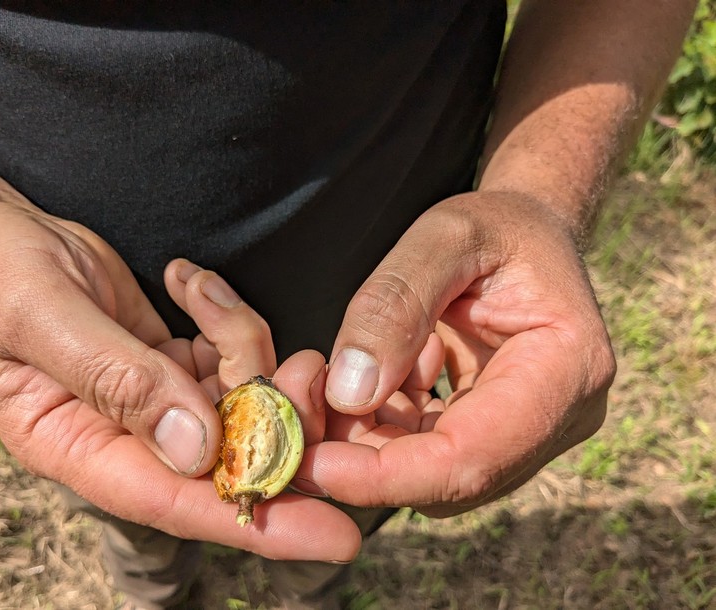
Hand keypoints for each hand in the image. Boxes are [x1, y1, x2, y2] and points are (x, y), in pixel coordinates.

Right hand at [0, 201, 359, 559]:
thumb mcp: (41, 317)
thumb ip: (117, 380)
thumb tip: (198, 450)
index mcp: (76, 447)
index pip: (174, 500)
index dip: (255, 517)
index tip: (333, 533)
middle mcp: (122, 436)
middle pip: (225, 453)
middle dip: (276, 413)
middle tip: (306, 370)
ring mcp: (154, 400)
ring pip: (238, 397)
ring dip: (248, 348)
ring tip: (205, 291)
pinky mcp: (172, 364)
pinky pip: (229, 356)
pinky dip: (226, 319)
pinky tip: (189, 282)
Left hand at [300, 191, 615, 515]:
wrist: (528, 234)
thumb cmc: (496, 225)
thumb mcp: (443, 237)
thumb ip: (395, 305)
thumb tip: (349, 393)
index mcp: (568, 367)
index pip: (472, 457)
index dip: (387, 474)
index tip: (311, 462)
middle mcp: (562, 415)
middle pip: (449, 478)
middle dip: (366, 459)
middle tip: (302, 410)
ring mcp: (533, 430)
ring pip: (433, 474)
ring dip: (370, 439)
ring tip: (336, 376)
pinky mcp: (501, 431)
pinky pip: (431, 451)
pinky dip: (387, 424)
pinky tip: (377, 374)